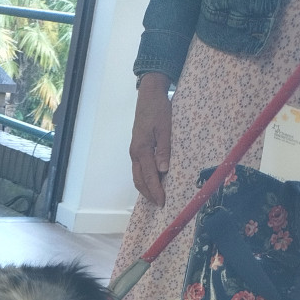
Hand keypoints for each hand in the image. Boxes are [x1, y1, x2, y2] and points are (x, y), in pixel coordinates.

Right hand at [130, 73, 172, 206]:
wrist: (149, 96)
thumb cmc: (158, 109)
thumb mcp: (165, 128)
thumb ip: (164, 150)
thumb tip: (163, 170)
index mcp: (142, 149)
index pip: (148, 176)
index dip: (155, 190)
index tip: (162, 201)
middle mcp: (135, 153)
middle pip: (139, 180)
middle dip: (149, 194)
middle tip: (159, 203)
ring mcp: (134, 152)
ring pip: (137, 176)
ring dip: (145, 188)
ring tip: (156, 197)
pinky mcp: (137, 149)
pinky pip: (138, 169)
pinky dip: (144, 180)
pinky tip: (152, 182)